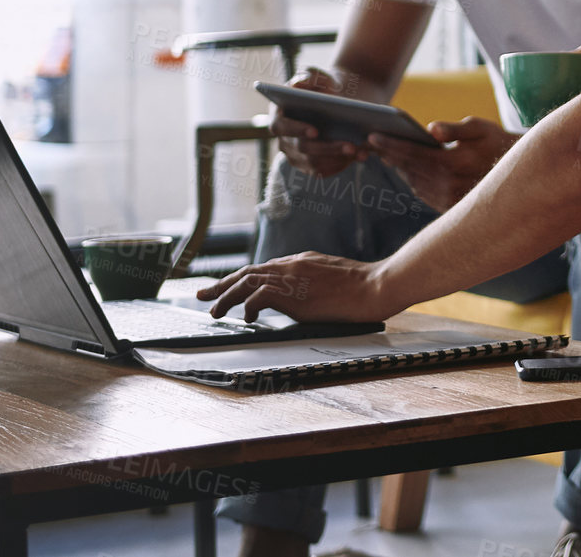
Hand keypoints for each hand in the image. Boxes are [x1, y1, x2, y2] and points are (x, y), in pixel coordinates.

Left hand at [197, 252, 395, 323]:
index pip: (263, 268)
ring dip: (226, 296)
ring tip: (214, 310)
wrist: (377, 286)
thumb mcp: (333, 278)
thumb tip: (302, 296)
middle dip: (222, 284)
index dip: (242, 278)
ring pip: (246, 282)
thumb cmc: (364, 286)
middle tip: (203, 294)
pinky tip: (246, 318)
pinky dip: (247, 306)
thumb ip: (313, 282)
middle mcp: (292, 265)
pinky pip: (258, 297)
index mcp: (301, 261)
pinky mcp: (294, 293)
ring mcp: (292, 277)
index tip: (228, 287)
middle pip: (247, 272)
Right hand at [270, 66, 363, 177]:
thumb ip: (309, 77)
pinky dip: (344, 164)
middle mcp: (285, 141)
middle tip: (351, 145)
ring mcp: (298, 156)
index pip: (281, 127)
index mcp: (279, 117)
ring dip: (339, 159)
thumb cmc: (324, 87)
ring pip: (316, 164)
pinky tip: (362, 156)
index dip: (296, 130)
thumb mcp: (318, 77)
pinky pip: (326, 170)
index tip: (315, 131)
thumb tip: (297, 84)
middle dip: (328, 148)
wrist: (338, 102)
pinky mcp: (313, 166)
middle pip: (303, 150)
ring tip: (362, 151)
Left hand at [368, 116, 517, 212]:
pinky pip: (422, 192)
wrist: (519, 173)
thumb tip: (431, 128)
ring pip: (413, 182)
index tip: (372, 136)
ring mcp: (448, 199)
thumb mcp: (480, 128)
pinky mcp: (449, 207)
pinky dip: (412, 179)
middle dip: (390, 154)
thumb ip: (454, 129)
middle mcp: (449, 185)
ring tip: (386, 153)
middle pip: (409, 168)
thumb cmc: (497, 143)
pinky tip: (407, 168)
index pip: (414, 152)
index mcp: (454, 163)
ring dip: (399, 167)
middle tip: (372, 143)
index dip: (391, 143)